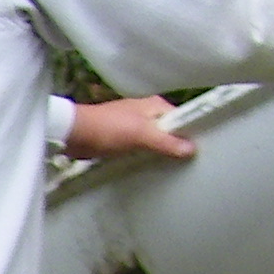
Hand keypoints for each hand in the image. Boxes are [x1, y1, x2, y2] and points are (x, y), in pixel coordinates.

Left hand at [63, 95, 193, 163]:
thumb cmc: (107, 129)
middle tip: (188, 163)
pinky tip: (150, 167)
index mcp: (154, 105)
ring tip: (173, 168)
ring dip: (160, 152)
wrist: (73, 134)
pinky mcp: (122, 138)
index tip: (200, 150)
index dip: (191, 133)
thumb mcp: (140, 134)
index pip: (182, 118)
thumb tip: (191, 149)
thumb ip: (166, 142)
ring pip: (155, 140)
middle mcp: (146, 112)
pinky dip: (145, 155)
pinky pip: (140, 147)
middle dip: (176, 145)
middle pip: (169, 130)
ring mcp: (133, 125)